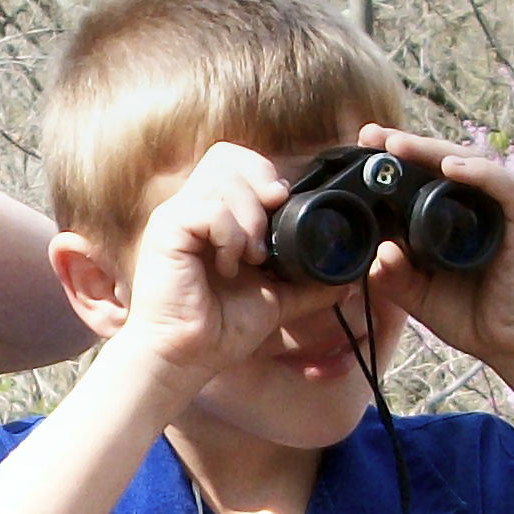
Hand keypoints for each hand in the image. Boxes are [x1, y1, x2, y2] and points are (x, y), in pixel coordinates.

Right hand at [117, 149, 352, 393]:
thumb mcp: (276, 299)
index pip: (235, 161)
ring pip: (221, 178)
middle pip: (227, 156)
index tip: (283, 207)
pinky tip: (229, 265)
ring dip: (250, 216)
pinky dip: (230, 234)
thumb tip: (347, 278)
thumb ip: (307, 283)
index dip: (264, 174)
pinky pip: (208, 210)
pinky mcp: (166, 232)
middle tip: (272, 222)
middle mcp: (190, 208)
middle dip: (260, 182)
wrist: (186, 357)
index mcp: (212, 215)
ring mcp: (175, 217)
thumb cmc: (218, 330)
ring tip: (251, 256)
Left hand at [356, 130, 513, 379]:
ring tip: (399, 144)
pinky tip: (451, 168)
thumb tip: (376, 249)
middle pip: (442, 162)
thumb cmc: (474, 317)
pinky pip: (502, 187)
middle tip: (372, 134)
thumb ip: (394, 275)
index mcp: (450, 218)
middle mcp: (476, 207)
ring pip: (469, 164)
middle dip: (407, 145)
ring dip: (433, 150)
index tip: (361, 146)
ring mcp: (499, 211)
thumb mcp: (420, 296)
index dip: (395, 160)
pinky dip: (478, 173)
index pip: (422, 177)